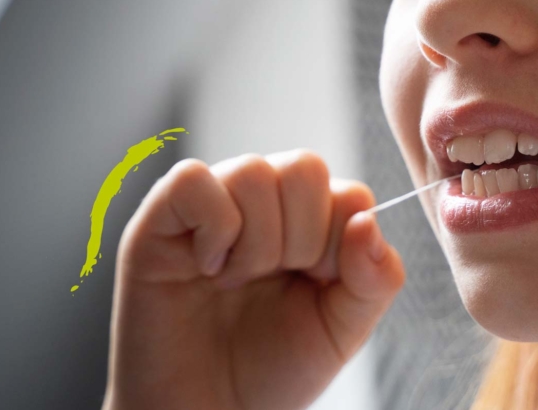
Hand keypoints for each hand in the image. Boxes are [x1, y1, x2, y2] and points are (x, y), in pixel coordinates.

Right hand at [102, 149, 404, 409]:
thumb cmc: (270, 367)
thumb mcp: (343, 330)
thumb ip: (375, 278)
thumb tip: (367, 222)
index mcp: (311, 219)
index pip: (349, 193)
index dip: (341, 243)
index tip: (317, 285)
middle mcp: (264, 200)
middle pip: (304, 169)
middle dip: (301, 241)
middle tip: (272, 282)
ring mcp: (213, 203)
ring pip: (253, 171)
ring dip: (255, 243)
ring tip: (235, 282)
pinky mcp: (161, 217)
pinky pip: (193, 180)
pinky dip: (212, 227)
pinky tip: (206, 268)